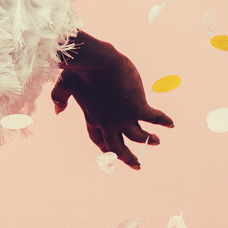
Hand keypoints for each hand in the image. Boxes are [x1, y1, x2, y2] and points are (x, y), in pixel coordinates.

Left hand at [52, 37, 173, 169]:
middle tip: (137, 166)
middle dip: (127, 158)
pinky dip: (163, 122)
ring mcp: (123, 117)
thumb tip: (57, 111)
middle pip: (117, 148)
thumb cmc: (80, 69)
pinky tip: (171, 124)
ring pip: (137, 137)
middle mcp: (107, 122)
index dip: (105, 148)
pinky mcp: (138, 108)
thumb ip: (60, 97)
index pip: (98, 139)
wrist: (97, 62)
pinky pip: (154, 119)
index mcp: (91, 117)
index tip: (111, 154)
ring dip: (148, 140)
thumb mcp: (66, 84)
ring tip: (156, 142)